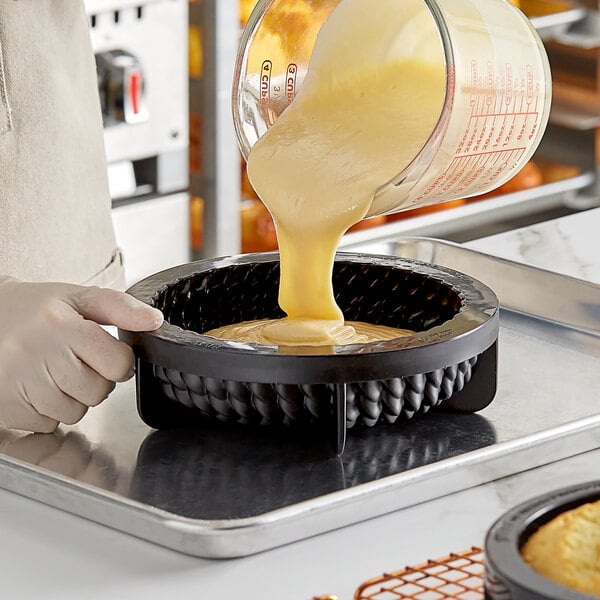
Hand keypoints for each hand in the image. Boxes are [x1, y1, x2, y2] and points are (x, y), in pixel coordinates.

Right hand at [0, 280, 162, 432]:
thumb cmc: (31, 310)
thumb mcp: (76, 297)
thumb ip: (119, 307)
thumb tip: (155, 320)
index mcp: (61, 325)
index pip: (119, 364)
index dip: (118, 359)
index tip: (102, 351)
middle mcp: (38, 355)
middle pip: (100, 391)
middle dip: (95, 379)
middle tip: (73, 360)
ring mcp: (20, 385)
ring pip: (77, 412)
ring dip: (72, 397)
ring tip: (52, 371)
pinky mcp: (8, 409)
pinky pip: (50, 424)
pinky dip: (48, 410)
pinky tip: (35, 386)